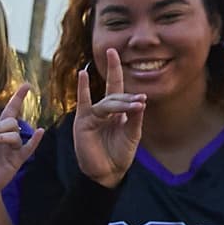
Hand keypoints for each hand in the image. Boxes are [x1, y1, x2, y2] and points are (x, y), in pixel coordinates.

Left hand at [0, 83, 41, 196]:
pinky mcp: (17, 160)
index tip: (27, 86)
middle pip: (11, 123)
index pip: (9, 112)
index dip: (17, 99)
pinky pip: (29, 149)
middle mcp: (7, 138)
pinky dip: (35, 141)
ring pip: (15, 136)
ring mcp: (13, 149)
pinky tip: (40, 132)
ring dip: (2, 136)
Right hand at [68, 49, 146, 186]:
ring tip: (136, 105)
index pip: (116, 86)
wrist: (108, 173)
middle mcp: (103, 110)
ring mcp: (92, 115)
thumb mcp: (132, 135)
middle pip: (114, 93)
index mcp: (115, 110)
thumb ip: (135, 118)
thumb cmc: (120, 154)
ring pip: (108, 103)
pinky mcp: (83, 122)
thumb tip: (141, 100)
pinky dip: (83, 88)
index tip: (115, 51)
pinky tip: (82, 75)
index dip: (116, 69)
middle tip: (132, 85)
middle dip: (122, 87)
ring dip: (122, 104)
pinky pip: (85, 103)